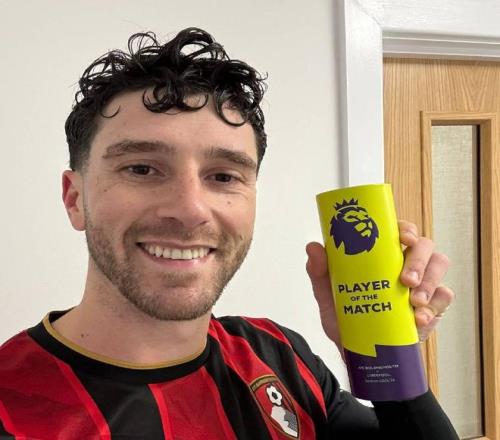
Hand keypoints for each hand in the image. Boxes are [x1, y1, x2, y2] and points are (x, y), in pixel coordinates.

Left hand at [306, 220, 453, 352]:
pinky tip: (420, 319)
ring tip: (414, 303)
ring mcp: (421, 284)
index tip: (403, 238)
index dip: (406, 228)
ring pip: (439, 266)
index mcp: (382, 255)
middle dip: (419, 260)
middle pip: (425, 246)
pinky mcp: (432, 306)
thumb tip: (313, 247)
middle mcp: (405, 264)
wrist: (359, 357)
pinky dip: (435, 306)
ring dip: (430, 282)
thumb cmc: (346, 319)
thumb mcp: (328, 296)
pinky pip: (444, 297)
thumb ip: (319, 272)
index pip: (399, 231)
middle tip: (406, 280)